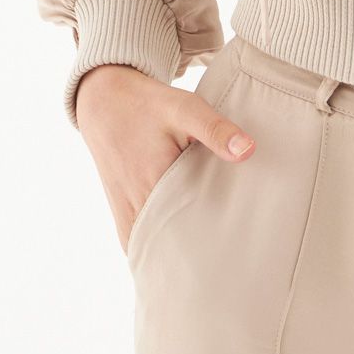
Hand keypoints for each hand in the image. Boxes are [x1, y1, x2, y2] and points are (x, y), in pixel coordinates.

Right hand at [75, 63, 256, 252]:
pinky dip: (159, 244)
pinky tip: (178, 244)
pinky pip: (140, 243)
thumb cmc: (149, 105)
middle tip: (227, 248)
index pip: (191, 229)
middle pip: (174, 242)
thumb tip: (248, 151)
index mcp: (154, 185)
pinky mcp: (121, 214)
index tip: (236, 239)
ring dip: (178, 248)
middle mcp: (136, 207)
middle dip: (199, 247)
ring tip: (207, 251)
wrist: (105, 102)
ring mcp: (126, 214)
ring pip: (156, 246)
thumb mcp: (185, 108)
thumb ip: (215, 130)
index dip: (215, 235)